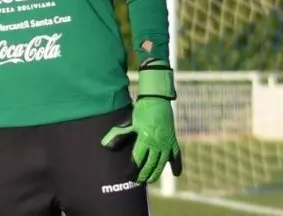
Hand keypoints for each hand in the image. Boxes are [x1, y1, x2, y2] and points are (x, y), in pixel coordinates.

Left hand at [101, 60, 182, 183]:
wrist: (157, 100)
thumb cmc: (141, 110)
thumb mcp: (129, 122)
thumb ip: (119, 135)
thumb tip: (105, 145)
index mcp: (145, 139)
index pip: (138, 160)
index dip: (132, 169)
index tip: (127, 175)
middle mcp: (157, 144)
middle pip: (150, 165)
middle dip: (143, 175)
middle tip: (137, 181)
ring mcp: (167, 143)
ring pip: (162, 163)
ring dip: (156, 173)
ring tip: (150, 180)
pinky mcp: (173, 140)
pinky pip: (176, 155)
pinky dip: (176, 165)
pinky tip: (176, 174)